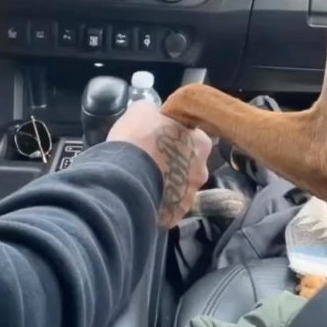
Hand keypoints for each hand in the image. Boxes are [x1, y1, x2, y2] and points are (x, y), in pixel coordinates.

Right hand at [108, 101, 211, 227]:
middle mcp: (202, 170)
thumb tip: (154, 115)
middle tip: (151, 160)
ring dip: (166, 185)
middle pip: (189, 165)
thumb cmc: (138, 138)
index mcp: (201, 142)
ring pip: (179, 189)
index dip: (176, 137)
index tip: (160, 138)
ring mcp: (190, 196)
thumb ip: (155, 113)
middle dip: (174, 163)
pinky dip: (157, 204)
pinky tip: (142, 197)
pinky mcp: (175, 216)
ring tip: (144, 180)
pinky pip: (167, 208)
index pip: (194, 137)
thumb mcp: (143, 110)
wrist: (124, 175)